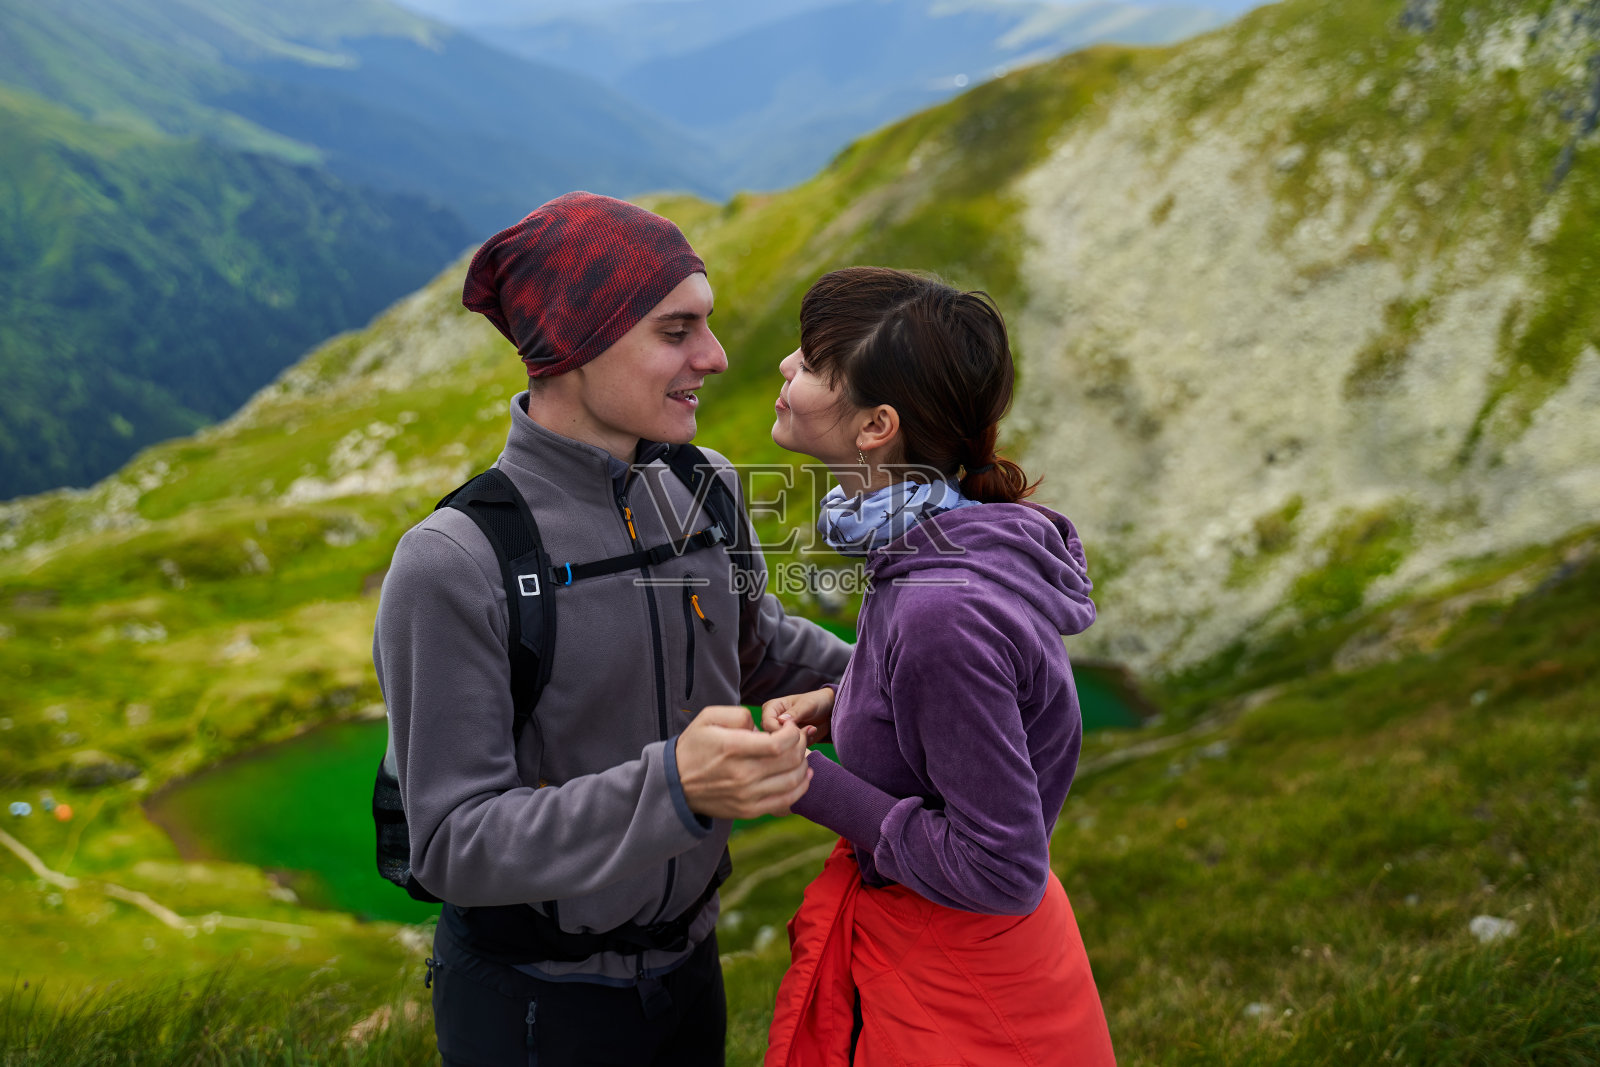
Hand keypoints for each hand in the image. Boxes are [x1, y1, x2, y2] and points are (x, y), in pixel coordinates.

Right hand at [675, 705, 811, 819]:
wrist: (675, 784)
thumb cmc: (694, 747)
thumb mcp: (708, 718)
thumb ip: (739, 714)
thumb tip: (764, 726)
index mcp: (733, 748)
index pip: (779, 743)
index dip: (793, 734)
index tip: (790, 728)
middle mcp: (742, 774)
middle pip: (790, 761)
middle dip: (801, 745)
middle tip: (798, 738)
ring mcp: (747, 796)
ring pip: (793, 781)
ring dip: (804, 765)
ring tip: (800, 755)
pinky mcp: (749, 810)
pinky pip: (786, 801)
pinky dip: (800, 788)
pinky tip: (802, 776)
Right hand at [761, 686, 835, 744]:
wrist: (828, 712)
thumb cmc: (816, 702)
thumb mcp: (807, 705)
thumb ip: (794, 713)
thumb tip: (780, 720)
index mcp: (771, 708)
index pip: (767, 724)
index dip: (780, 730)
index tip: (797, 730)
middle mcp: (772, 721)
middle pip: (772, 737)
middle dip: (790, 738)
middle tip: (807, 731)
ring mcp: (779, 733)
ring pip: (780, 747)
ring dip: (797, 743)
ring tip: (810, 732)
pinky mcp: (788, 743)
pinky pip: (790, 752)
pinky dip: (802, 747)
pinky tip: (810, 736)